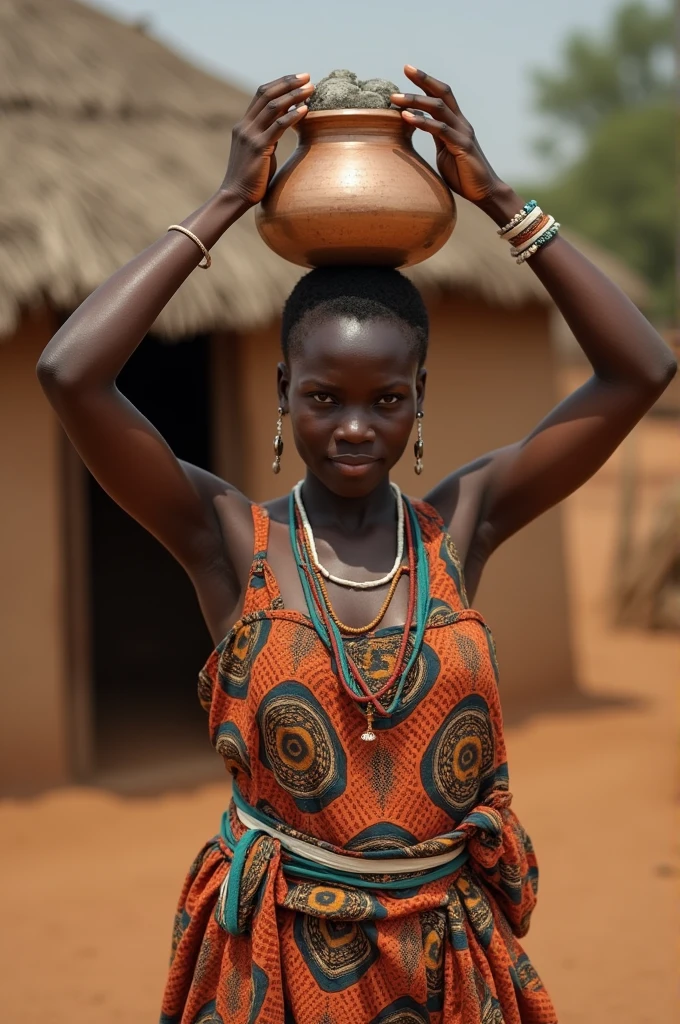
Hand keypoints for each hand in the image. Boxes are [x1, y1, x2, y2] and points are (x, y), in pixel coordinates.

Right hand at [220, 74, 313, 206]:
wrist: (235, 195)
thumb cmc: (251, 178)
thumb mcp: (260, 150)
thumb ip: (268, 136)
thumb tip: (284, 126)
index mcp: (244, 125)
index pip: (261, 94)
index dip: (280, 83)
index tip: (298, 78)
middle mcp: (245, 126)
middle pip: (267, 94)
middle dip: (288, 83)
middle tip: (307, 77)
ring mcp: (250, 136)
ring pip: (273, 107)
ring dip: (293, 95)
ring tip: (311, 89)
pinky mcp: (258, 148)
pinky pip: (277, 127)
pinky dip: (292, 116)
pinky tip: (305, 110)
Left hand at [391, 67, 504, 207]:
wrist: (485, 192)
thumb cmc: (463, 174)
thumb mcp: (444, 151)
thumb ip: (434, 136)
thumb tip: (417, 124)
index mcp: (456, 123)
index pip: (441, 95)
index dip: (426, 81)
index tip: (408, 69)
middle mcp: (460, 123)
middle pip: (442, 93)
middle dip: (423, 80)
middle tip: (404, 68)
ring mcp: (462, 133)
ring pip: (438, 108)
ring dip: (416, 100)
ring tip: (396, 98)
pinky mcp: (462, 146)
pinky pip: (440, 130)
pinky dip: (422, 122)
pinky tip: (407, 118)